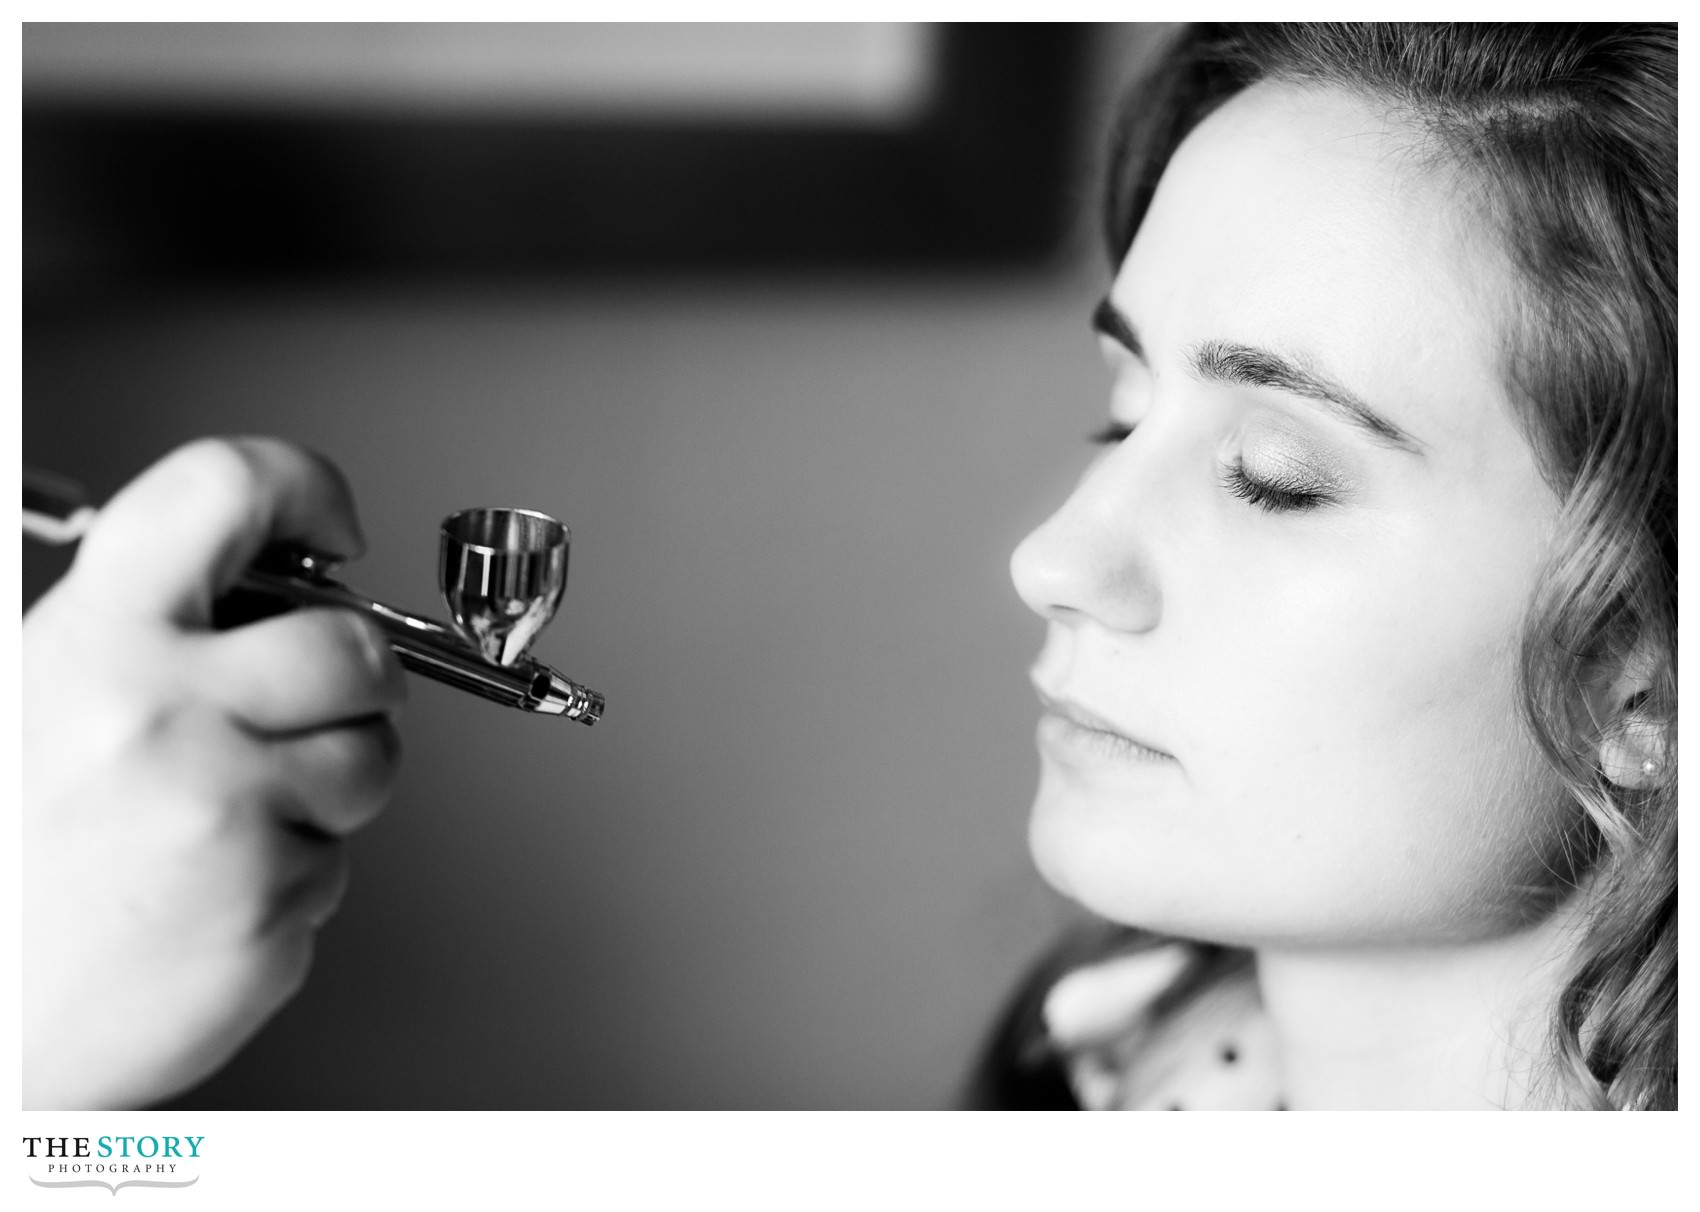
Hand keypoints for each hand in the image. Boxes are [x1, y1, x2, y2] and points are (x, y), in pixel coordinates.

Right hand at [23, 437, 406, 1108]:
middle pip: (354, 646)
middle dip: (357, 681)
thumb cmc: (15, 856)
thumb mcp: (48, 693)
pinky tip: (212, 892)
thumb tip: (280, 587)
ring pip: (373, 758)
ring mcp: (217, 808)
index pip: (225, 489)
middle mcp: (157, 711)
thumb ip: (154, 631)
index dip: (304, 488)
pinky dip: (297, 875)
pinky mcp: (262, 901)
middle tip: (311, 711)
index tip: (334, 527)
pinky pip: (339, 861)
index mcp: (94, 638)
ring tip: (230, 818)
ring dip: (332, 784)